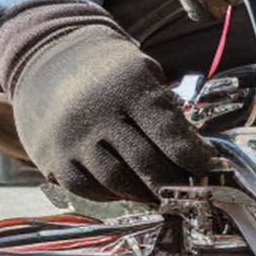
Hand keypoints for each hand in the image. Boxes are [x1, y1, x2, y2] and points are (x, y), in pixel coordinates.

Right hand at [0, 0, 211, 201]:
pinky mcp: (54, 159)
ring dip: (146, 194)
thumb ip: (166, 110)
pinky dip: (113, 195)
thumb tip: (198, 155)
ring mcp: (73, 138)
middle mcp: (98, 111)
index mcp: (128, 85)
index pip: (169, 132)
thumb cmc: (108, 71)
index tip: (208, 169)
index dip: (194, 157)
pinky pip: (89, 190)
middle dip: (175, 183)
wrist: (46, 60)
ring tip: (162, 194)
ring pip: (119, 182)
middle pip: (147, 163)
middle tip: (190, 191)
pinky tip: (127, 190)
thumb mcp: (142, 71)